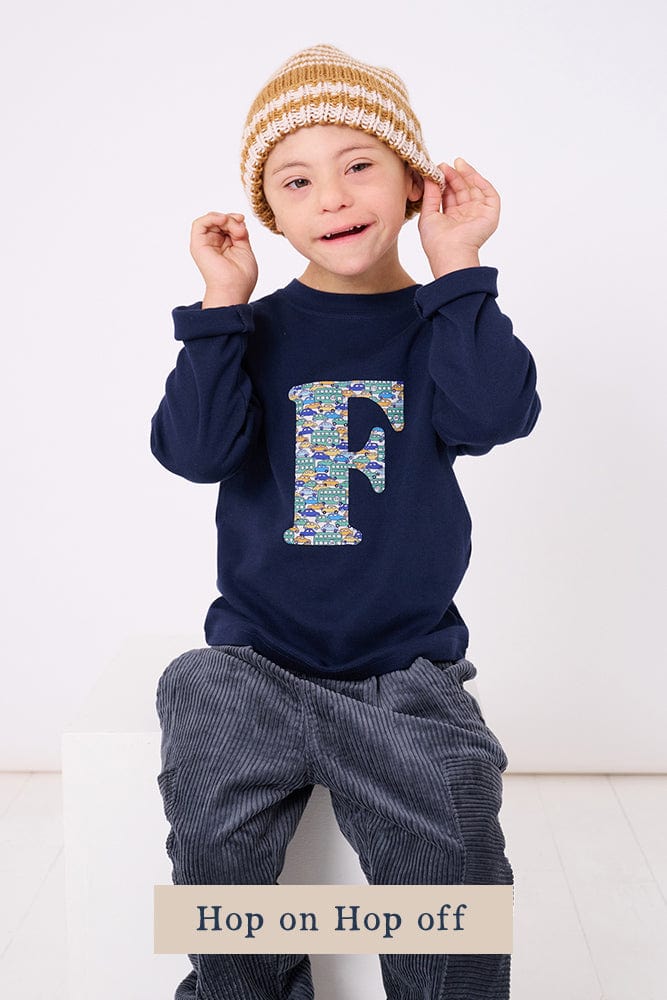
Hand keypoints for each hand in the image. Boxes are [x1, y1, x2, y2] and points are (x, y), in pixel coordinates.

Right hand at [190, 212, 258, 306]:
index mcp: (223, 246)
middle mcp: (212, 244)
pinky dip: (211, 218)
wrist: (233, 289)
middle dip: (231, 219)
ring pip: (210, 220)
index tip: (243, 222)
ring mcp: (204, 244)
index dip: (234, 219)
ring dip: (224, 219)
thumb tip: (237, 219)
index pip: (225, 224)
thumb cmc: (241, 277)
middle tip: (241, 228)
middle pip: (218, 220)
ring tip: (234, 228)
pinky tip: (223, 220)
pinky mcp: (197, 245)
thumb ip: (240, 232)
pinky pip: (199, 224)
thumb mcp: (245, 248)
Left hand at [418, 158, 499, 277]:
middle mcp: (466, 217)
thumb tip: (429, 176)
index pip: (450, 196)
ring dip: (467, 176)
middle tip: (445, 165)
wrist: (450, 252)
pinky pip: (489, 194)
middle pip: (463, 191)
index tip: (438, 169)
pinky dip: (481, 182)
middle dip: (455, 177)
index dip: (445, 182)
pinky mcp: (490, 214)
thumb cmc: (436, 241)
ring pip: (475, 190)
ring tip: (457, 164)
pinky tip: (470, 173)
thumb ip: (430, 195)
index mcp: (452, 220)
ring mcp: (479, 215)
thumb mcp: (428, 214)